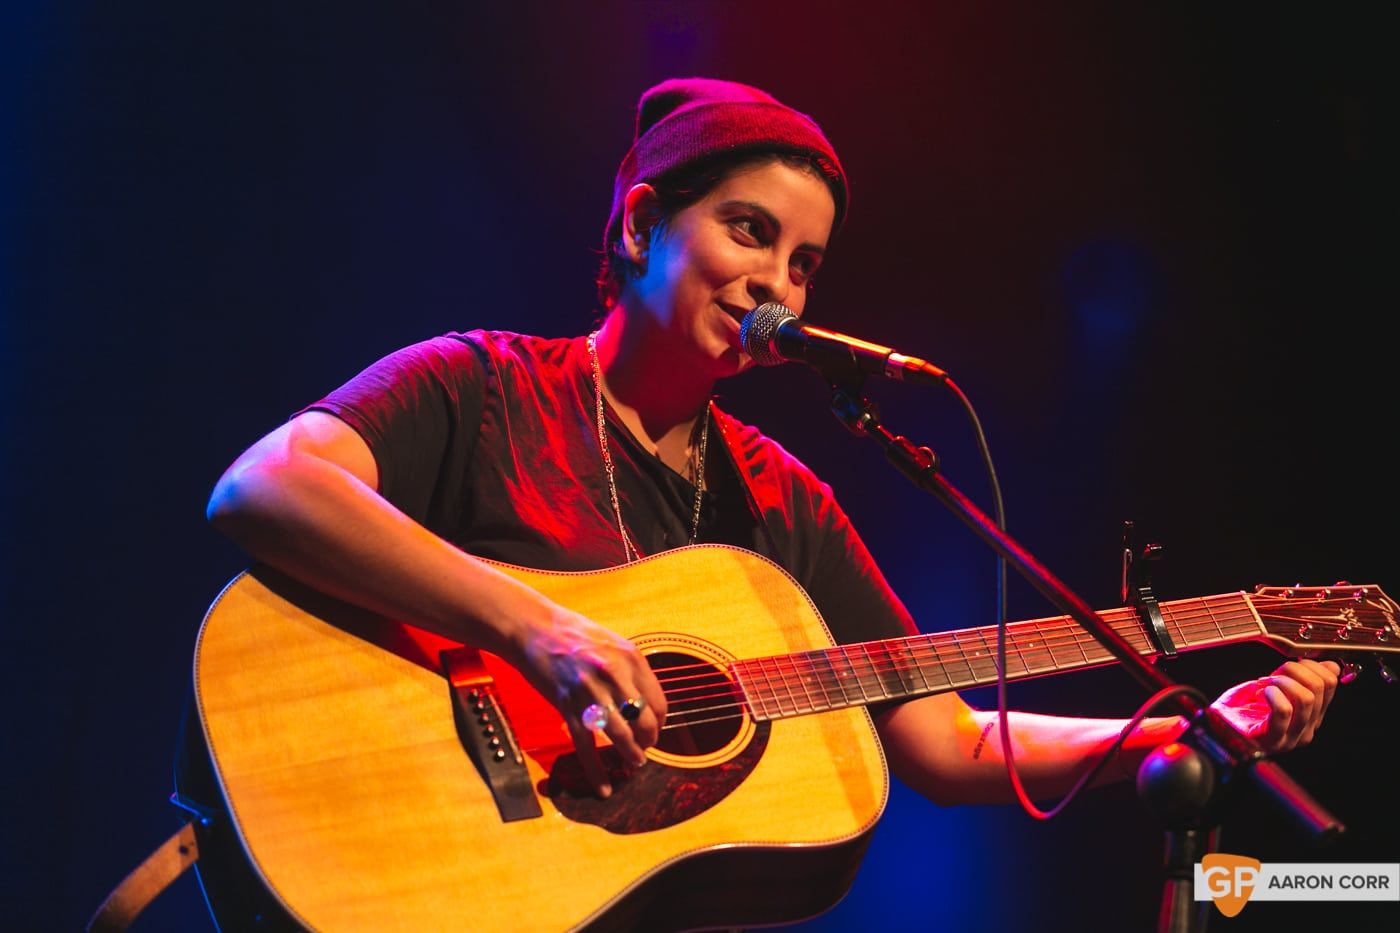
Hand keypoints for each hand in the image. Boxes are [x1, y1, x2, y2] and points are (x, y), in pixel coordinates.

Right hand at [513, 602, 667, 797]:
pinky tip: (604, 788)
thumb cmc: (572, 633)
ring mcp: (590, 692)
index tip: (654, 730)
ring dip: (631, 755)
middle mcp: (614, 676)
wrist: (533, 628)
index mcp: (631, 658)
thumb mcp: (612, 644)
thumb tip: (644, 701)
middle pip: (644, 721)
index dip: (660, 723)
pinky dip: (596, 771)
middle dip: (649, 741)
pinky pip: (586, 746)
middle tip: (646, 749)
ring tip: (635, 764)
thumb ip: (629, 670)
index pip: (659, 702)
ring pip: (620, 735)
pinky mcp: (567, 706)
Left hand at [1209, 658, 1340, 752]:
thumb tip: (1332, 667)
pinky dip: (1272, 694)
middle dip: (1295, 669)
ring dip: (1283, 681)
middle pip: (1320, 687)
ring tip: (1266, 684)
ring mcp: (1290, 737)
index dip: (1311, 664)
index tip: (1290, 664)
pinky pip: (1284, 711)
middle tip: (1274, 673)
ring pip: (1306, 698)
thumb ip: (1300, 678)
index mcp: (1310, 715)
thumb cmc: (1239, 708)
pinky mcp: (1271, 739)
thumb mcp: (1273, 685)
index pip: (1330, 683)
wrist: (1212, 727)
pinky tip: (1261, 692)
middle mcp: (1306, 728)